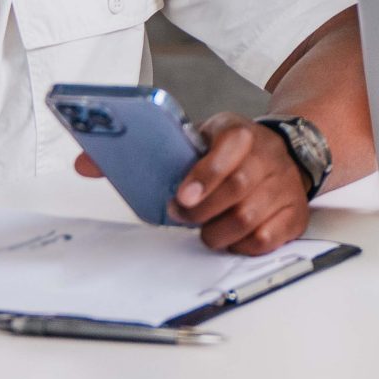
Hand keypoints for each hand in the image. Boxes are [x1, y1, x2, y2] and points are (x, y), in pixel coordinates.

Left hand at [74, 113, 309, 253]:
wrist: (284, 155)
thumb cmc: (228, 152)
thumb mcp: (193, 140)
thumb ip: (143, 152)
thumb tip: (85, 162)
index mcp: (240, 133)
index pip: (230, 146)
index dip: (206, 173)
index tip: (182, 196)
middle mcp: (267, 158)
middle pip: (237, 189)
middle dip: (202, 210)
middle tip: (181, 214)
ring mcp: (283, 187)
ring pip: (248, 219)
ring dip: (217, 232)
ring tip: (205, 227)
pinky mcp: (293, 215)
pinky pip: (266, 239)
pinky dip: (242, 245)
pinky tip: (232, 235)